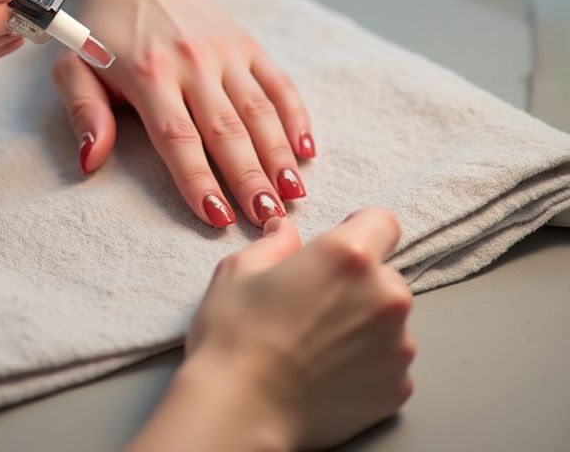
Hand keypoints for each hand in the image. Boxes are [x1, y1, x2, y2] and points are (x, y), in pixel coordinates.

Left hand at [52, 0, 313, 227]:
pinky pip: (278, 83)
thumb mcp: (75, 65)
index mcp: (148, 72)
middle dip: (249, 179)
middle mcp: (192, 61)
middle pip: (226, 130)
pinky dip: (296, 117)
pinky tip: (305, 151)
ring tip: (292, 196)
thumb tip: (91, 161)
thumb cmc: (103, 26)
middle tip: (269, 222)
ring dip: (277, 156)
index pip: (178, 136)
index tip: (217, 218)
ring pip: (258, 110)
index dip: (199, 179)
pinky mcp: (247, 43)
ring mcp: (225, 51)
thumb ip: (83, 112)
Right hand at [132, 209, 414, 451]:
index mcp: (348, 255)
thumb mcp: (239, 269)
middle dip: (357, 282)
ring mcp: (398, 347)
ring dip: (363, 323)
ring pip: (388, 320)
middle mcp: (385, 297)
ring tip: (316, 342)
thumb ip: (275, 242)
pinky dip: (366, 363)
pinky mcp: (398, 388)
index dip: (359, 228)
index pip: (382, 222)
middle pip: (385, 274)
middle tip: (313, 301)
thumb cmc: (235, 338)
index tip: (340, 243)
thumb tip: (285, 231)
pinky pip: (389, 362)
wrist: (240, 411)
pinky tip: (327, 370)